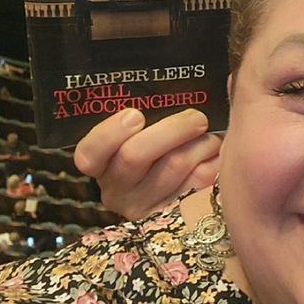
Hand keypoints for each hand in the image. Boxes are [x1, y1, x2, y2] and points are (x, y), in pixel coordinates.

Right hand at [73, 108, 221, 219]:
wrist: (189, 189)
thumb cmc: (164, 148)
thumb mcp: (145, 134)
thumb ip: (147, 116)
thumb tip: (171, 87)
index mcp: (102, 165)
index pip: (89, 153)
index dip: (110, 133)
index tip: (135, 115)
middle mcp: (117, 190)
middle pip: (135, 155)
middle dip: (172, 129)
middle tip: (197, 118)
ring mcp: (144, 208)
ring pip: (174, 165)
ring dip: (200, 144)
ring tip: (209, 137)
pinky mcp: (174, 216)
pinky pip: (199, 181)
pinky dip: (212, 161)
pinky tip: (214, 157)